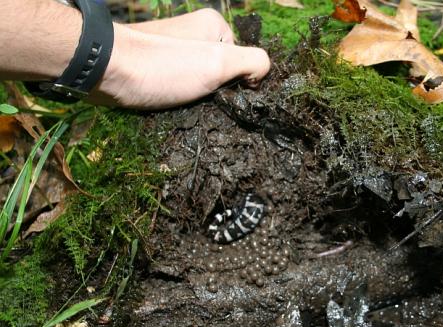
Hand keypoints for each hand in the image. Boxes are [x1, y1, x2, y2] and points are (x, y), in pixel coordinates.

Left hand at [90, 9, 269, 108]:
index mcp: (213, 25)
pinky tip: (170, 106)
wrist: (103, 71)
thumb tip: (261, 75)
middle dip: (216, 92)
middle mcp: (193, 34)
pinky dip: (179, 100)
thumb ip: (253, 62)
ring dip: (197, 100)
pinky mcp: (155, 68)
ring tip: (184, 106)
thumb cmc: (163, 66)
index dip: (240, 82)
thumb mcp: (219, 62)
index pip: (244, 59)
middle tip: (203, 103)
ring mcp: (173, 51)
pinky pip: (179, 88)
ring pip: (200, 83)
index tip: (223, 94)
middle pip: (221, 72)